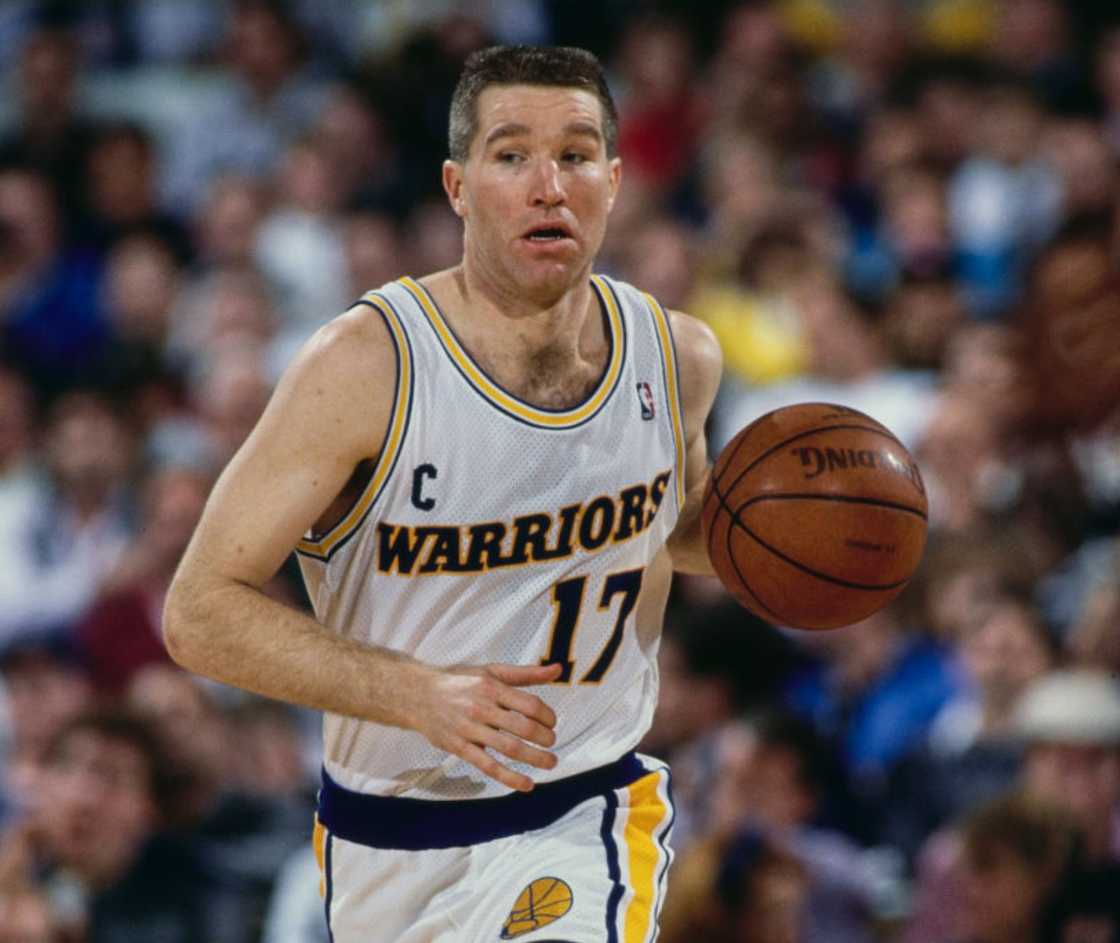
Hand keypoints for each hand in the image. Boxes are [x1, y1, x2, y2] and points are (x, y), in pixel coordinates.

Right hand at [408, 662, 561, 791]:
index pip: (529, 704)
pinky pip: (488, 766)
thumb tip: (558, 669)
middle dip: (545, 738)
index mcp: (491, 687)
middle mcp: (481, 707)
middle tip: (552, 742)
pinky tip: (526, 784)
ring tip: (550, 762)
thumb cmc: (459, 682)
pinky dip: (509, 777)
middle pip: (523, 727)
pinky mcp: (459, 748)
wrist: (418, 695)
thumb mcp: (492, 671)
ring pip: (509, 748)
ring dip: (535, 758)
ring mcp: (470, 729)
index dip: (547, 716)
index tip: (552, 722)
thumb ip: (526, 674)